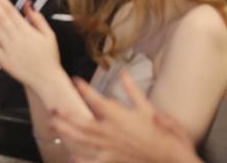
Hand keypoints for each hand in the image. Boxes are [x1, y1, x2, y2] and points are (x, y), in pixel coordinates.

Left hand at [0, 0, 61, 89]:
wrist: (46, 80)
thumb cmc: (49, 57)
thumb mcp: (49, 34)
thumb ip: (38, 18)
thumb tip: (28, 3)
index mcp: (27, 31)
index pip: (11, 11)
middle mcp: (16, 38)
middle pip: (0, 17)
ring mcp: (8, 49)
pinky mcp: (2, 60)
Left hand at [49, 71, 198, 162]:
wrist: (173, 160)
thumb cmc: (165, 135)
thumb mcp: (149, 108)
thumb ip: (133, 90)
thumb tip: (123, 72)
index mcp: (119, 117)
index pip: (96, 100)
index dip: (84, 89)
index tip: (75, 80)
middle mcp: (111, 132)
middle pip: (82, 122)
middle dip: (66, 115)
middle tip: (53, 108)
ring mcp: (110, 148)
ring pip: (83, 140)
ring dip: (67, 133)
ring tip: (53, 126)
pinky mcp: (114, 160)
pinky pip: (94, 162)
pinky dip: (82, 161)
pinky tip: (70, 158)